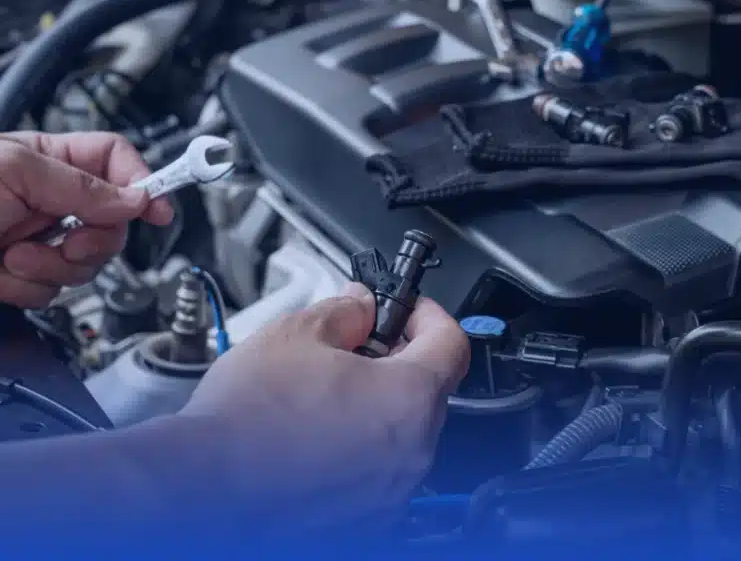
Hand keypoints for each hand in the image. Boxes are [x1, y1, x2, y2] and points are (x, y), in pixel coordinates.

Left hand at [0, 131, 173, 307]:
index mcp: (48, 161)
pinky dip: (29, 289)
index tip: (158, 210)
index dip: (142, 182)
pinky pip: (54, 291)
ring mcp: (40, 239)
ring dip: (54, 267)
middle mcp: (50, 200)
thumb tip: (136, 198)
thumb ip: (79, 184)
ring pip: (88, 263)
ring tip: (16, 257)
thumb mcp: (14, 170)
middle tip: (71, 243)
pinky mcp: (25, 275)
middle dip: (94, 241)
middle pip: (113, 222)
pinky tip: (2, 274)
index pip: (115, 161)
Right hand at [180, 282, 470, 533]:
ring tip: (324, 394)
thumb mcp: (298, 333)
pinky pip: (378, 473)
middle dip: (399, 360)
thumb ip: (346, 311)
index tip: (407, 311)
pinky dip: (360, 451)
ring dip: (378, 407)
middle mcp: (412, 451)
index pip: (452, 343)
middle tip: (357, 346)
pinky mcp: (366, 519)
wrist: (202, 487)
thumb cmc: (246, 420)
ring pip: (402, 434)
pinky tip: (316, 436)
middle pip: (428, 390)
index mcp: (409, 398)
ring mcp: (391, 491)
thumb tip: (362, 306)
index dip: (429, 316)